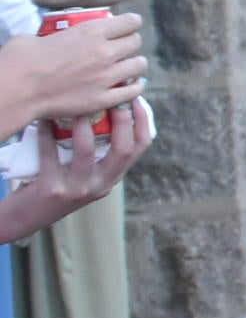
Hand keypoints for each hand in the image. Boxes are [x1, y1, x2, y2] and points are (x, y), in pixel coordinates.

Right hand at [0, 14, 147, 139]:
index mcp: (91, 31)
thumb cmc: (21, 59)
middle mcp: (104, 52)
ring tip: (127, 66)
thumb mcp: (39, 36)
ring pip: (139, 65)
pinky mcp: (102, 99)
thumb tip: (57, 40)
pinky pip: (132, 92)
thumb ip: (58, 37)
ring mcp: (106, 77)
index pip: (130, 21)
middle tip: (122, 48)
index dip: (130, 23)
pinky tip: (131, 85)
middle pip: (136, 42)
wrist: (17, 89)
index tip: (128, 26)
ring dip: (135, 64)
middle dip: (130, 43)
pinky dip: (134, 87)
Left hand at [24, 99, 149, 219]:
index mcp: (112, 178)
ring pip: (87, 151)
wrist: (30, 217)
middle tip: (112, 101)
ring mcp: (78, 189)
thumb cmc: (59, 187)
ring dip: (83, 125)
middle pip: (124, 150)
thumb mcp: (87, 176)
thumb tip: (106, 113)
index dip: (142, 122)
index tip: (136, 100)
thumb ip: (99, 156)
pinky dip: (46, 133)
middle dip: (122, 121)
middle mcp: (100, 186)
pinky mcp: (52, 189)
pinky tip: (44, 120)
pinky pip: (50, 154)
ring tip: (76, 108)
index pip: (140, 148)